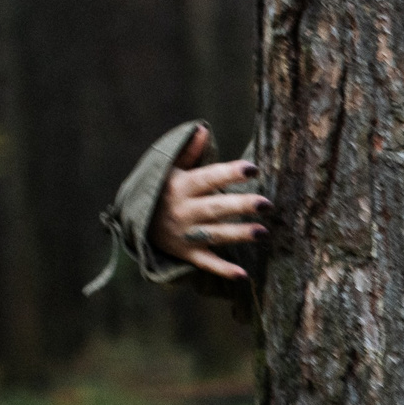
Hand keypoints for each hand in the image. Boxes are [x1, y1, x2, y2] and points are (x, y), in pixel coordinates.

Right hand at [150, 125, 267, 281]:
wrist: (137, 223)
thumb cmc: (162, 190)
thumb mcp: (170, 170)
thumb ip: (188, 152)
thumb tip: (203, 129)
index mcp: (181, 187)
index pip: (208, 178)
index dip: (230, 173)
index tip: (253, 168)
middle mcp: (183, 211)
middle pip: (215, 208)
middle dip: (240, 206)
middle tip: (266, 203)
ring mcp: (185, 234)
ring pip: (214, 235)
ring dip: (238, 234)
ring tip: (263, 232)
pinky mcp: (187, 253)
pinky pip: (206, 263)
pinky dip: (222, 270)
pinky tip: (243, 275)